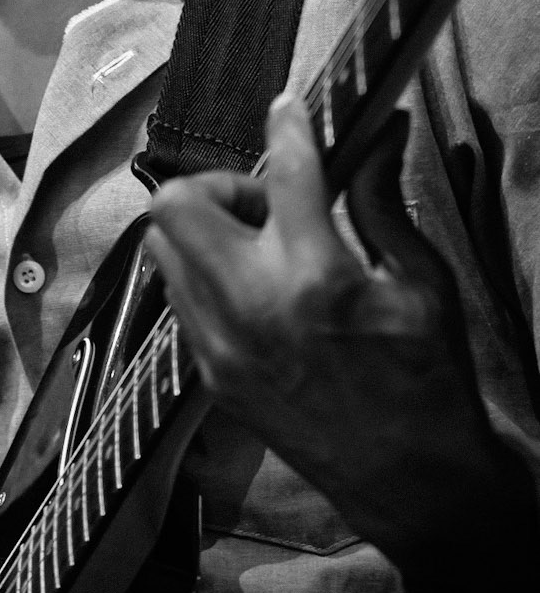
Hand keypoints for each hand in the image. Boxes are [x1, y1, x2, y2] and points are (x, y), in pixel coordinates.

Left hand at [142, 93, 537, 592]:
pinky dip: (205, 274)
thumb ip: (383, 201)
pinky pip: (179, 296)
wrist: (413, 486)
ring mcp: (220, 346)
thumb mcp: (424, 283)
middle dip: (218, 185)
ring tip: (260, 246)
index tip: (287, 106)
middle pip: (178, 203)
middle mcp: (251, 308)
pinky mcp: (209, 375)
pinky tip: (254, 289)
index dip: (287, 125)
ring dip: (204, 227)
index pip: (283, 171)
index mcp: (316, 279)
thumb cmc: (429, 379)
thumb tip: (376, 131)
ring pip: (163, 247)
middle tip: (268, 204)